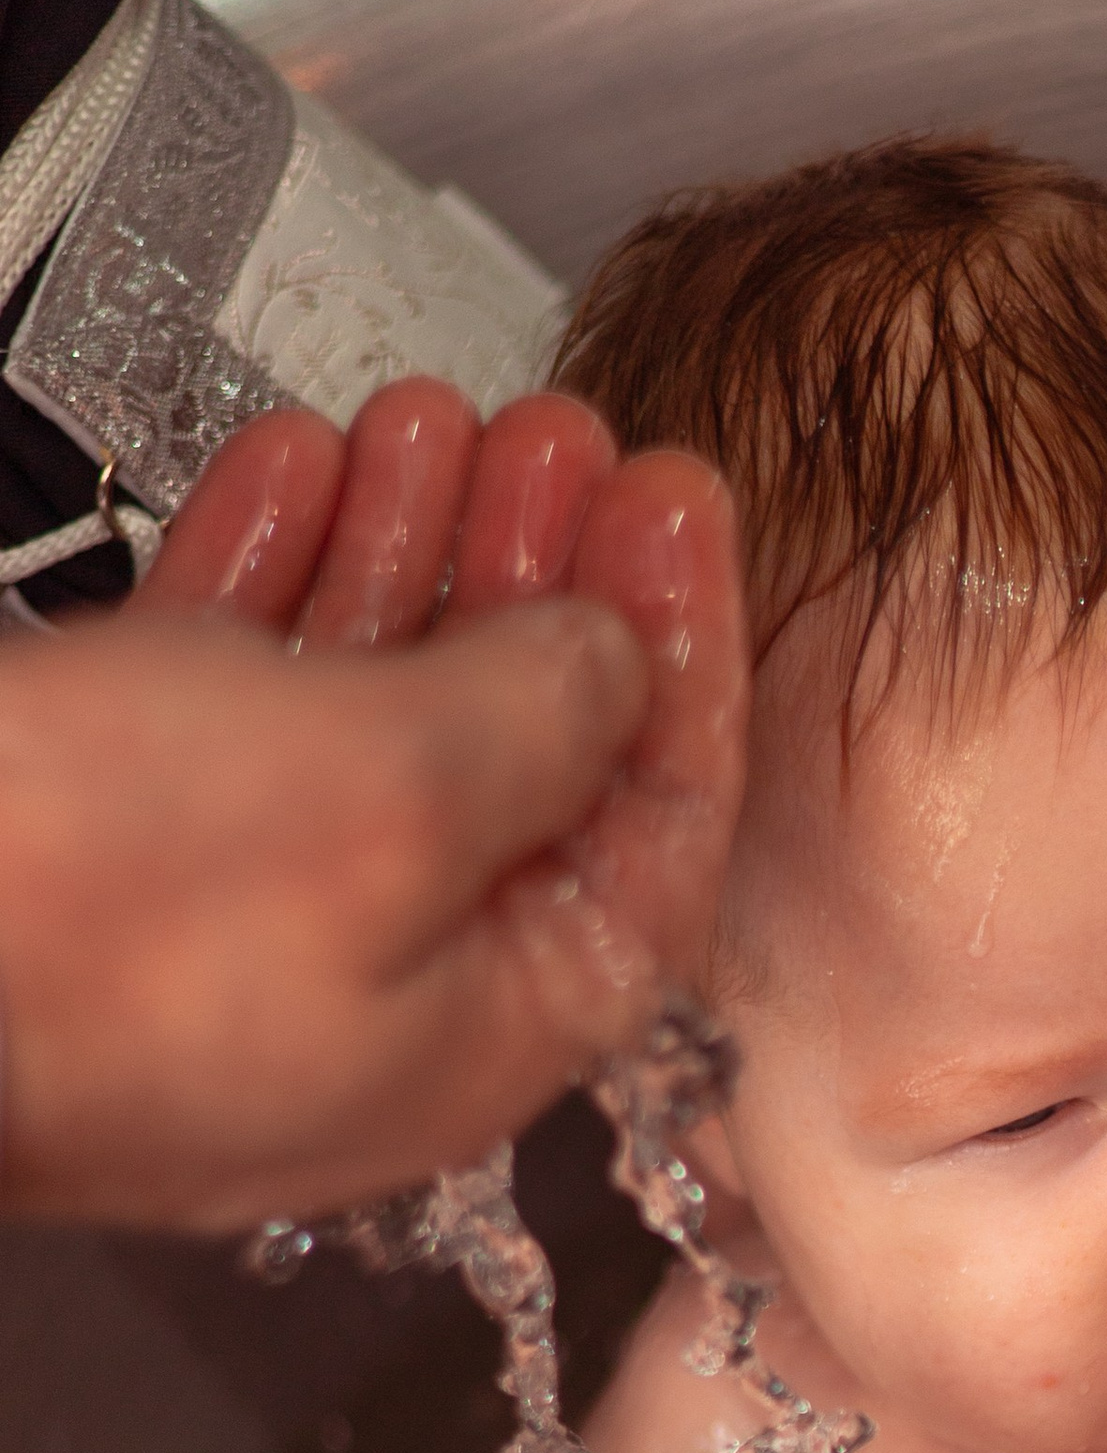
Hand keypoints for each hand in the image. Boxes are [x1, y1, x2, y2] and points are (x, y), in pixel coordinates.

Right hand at [0, 380, 747, 1226]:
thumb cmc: (80, 923)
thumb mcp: (384, 795)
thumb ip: (532, 726)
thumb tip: (608, 667)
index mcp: (472, 1034)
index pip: (648, 846)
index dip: (679, 664)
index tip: (673, 511)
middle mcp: (361, 995)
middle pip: (512, 768)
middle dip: (540, 579)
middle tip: (558, 440)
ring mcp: (223, 928)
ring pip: (362, 714)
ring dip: (409, 548)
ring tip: (432, 419)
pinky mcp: (99, 850)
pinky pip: (217, 701)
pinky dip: (266, 572)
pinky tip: (295, 467)